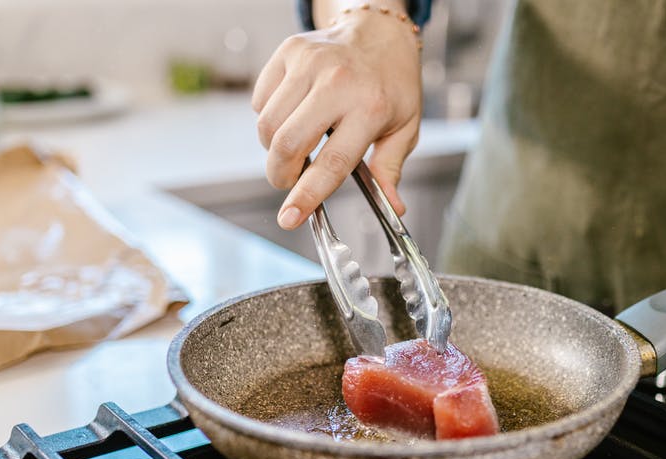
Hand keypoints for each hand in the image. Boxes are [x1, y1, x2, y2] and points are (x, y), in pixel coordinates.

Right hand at [252, 3, 420, 228]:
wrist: (379, 33)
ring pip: (268, 125)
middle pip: (288, 144)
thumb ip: (391, 168)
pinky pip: (261, 101)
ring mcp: (310, 64)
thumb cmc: (392, 85)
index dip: (307, 195)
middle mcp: (338, 83)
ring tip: (296, 146)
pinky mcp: (289, 52)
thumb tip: (393, 206)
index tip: (289, 218)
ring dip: (273, 149)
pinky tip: (292, 114)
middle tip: (289, 181)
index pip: (332, 163)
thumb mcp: (405, 128)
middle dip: (281, 175)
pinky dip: (268, 118)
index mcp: (370, 108)